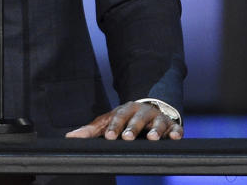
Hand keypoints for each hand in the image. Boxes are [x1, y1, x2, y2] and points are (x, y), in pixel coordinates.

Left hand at [65, 101, 183, 140]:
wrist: (151, 109)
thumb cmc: (126, 119)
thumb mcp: (109, 121)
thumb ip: (91, 130)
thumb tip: (70, 137)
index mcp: (126, 109)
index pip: (118, 117)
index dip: (114, 127)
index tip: (108, 137)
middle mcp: (142, 111)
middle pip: (137, 119)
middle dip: (133, 128)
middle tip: (127, 138)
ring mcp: (158, 118)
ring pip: (157, 122)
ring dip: (155, 129)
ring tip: (152, 138)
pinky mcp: (172, 126)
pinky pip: (176, 128)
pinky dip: (176, 132)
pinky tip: (175, 137)